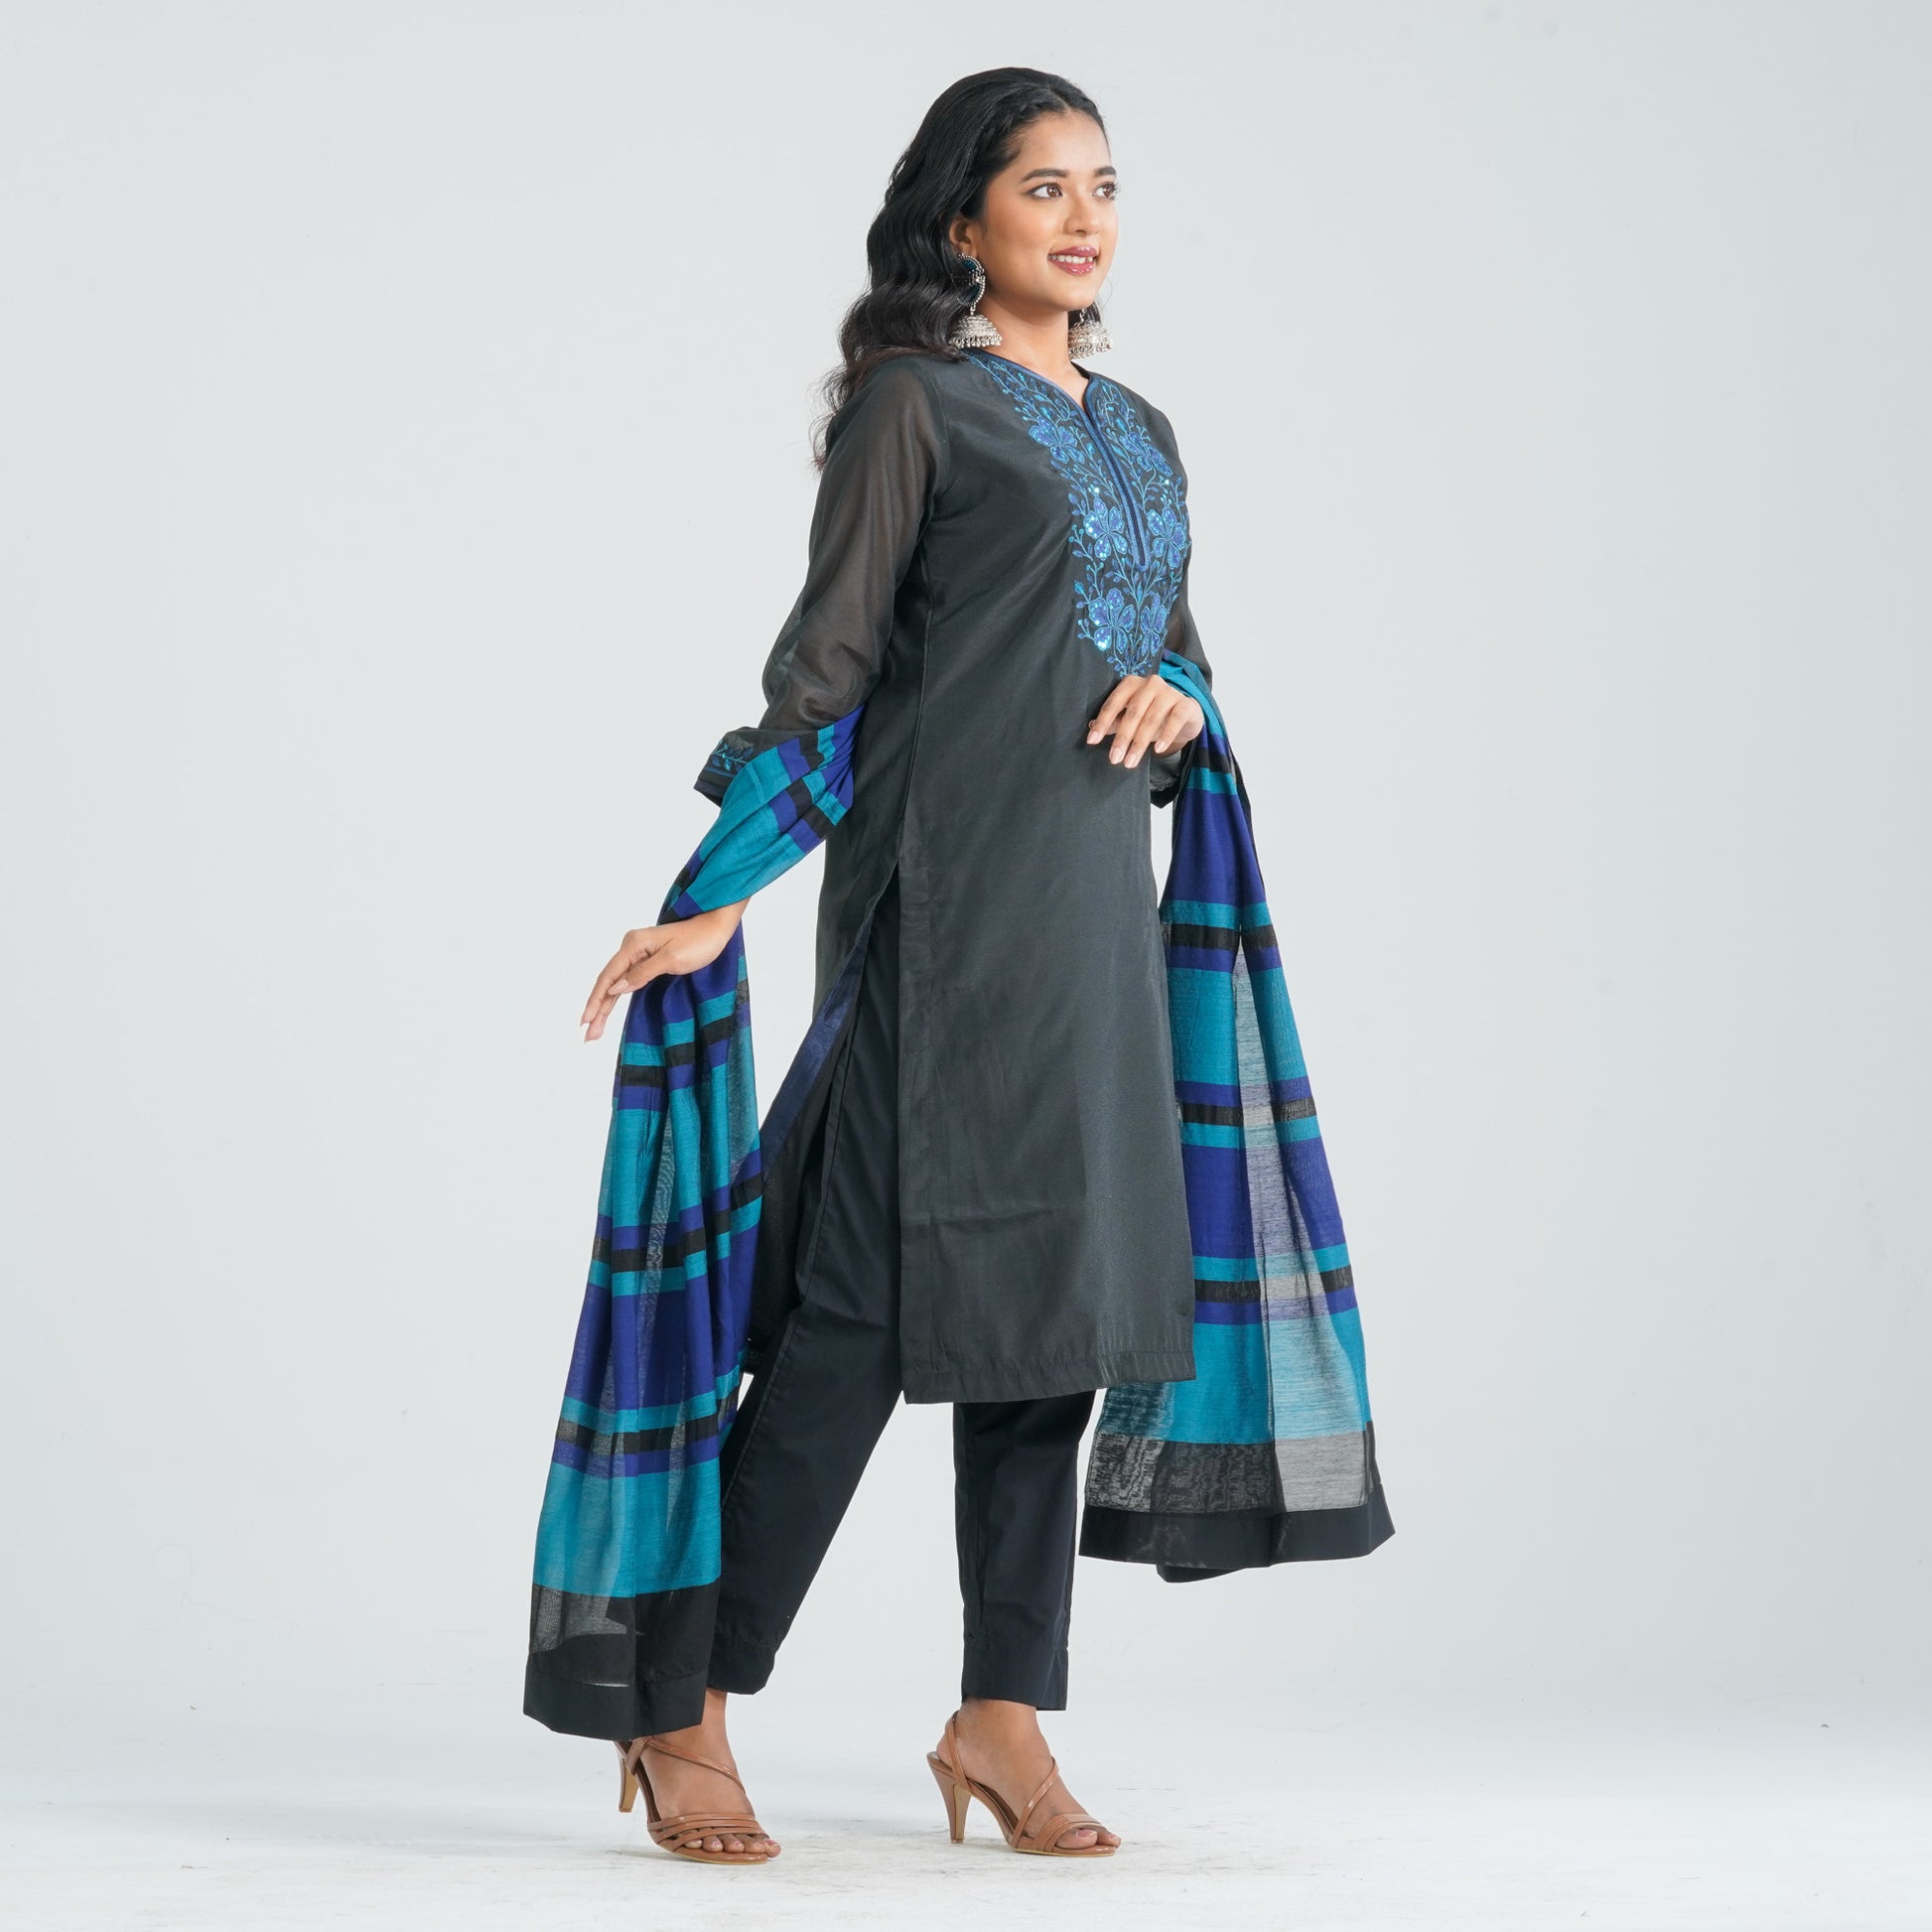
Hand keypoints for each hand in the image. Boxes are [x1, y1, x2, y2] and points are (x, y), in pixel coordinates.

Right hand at [580, 899, 749, 1042]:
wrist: (715, 928)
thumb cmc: (698, 942)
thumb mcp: (672, 960)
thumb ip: (642, 974)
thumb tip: (615, 988)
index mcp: (634, 944)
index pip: (609, 976)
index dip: (596, 1000)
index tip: (586, 1021)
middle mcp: (631, 946)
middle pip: (608, 982)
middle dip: (597, 1009)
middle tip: (587, 1036)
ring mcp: (637, 953)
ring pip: (615, 983)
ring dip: (604, 1006)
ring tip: (593, 1031)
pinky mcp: (645, 959)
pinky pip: (626, 980)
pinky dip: (616, 996)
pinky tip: (606, 1009)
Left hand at [1086, 674, 1204, 769]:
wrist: (1186, 714)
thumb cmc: (1153, 714)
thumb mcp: (1132, 718)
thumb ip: (1114, 721)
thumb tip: (1091, 728)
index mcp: (1132, 684)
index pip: (1114, 703)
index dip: (1102, 722)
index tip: (1092, 741)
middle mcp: (1150, 683)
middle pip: (1132, 713)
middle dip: (1122, 738)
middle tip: (1114, 759)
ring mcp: (1169, 692)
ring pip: (1151, 719)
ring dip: (1139, 743)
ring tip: (1130, 762)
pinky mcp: (1185, 704)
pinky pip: (1175, 720)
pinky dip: (1166, 735)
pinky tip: (1158, 750)